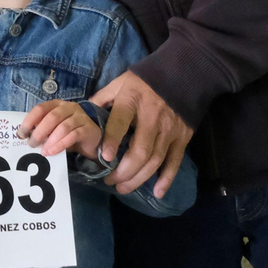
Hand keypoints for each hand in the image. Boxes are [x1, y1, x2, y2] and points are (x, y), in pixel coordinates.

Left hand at [18, 99, 102, 158]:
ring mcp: (80, 116)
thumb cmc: (68, 133)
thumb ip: (42, 129)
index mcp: (57, 105)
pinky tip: (52, 152)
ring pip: (63, 127)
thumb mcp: (54, 129)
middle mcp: (69, 107)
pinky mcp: (88, 128)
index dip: (29, 120)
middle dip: (39, 132)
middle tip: (32, 144)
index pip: (40, 108)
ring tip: (43, 151)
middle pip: (51, 117)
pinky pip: (73, 136)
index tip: (21, 133)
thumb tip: (26, 138)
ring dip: (50, 140)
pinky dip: (61, 145)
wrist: (91, 139)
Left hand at [88, 71, 193, 198]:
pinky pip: (174, 161)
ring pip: (155, 160)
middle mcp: (152, 117)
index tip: (104, 157)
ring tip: (123, 187)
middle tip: (110, 180)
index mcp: (132, 101)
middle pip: (140, 151)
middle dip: (124, 171)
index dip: (112, 140)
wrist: (182, 75)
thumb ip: (103, 98)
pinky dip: (167, 179)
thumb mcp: (121, 83)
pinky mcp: (182, 137)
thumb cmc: (145, 81)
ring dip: (139, 178)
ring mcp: (169, 129)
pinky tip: (157, 192)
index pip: (120, 122)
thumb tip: (84, 113)